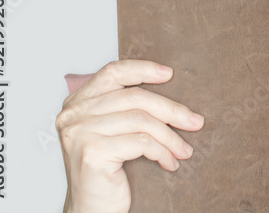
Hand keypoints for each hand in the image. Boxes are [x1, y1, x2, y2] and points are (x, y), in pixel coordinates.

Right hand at [56, 60, 204, 212]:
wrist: (91, 210)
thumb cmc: (105, 172)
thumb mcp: (113, 133)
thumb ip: (125, 109)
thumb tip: (168, 88)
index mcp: (77, 104)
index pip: (111, 72)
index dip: (142, 69)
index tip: (169, 74)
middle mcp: (73, 115)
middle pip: (134, 97)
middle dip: (171, 109)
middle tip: (195, 121)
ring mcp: (80, 133)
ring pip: (141, 121)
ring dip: (170, 137)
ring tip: (185, 149)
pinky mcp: (92, 152)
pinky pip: (141, 143)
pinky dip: (162, 152)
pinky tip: (170, 162)